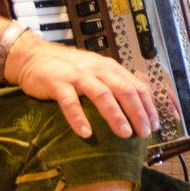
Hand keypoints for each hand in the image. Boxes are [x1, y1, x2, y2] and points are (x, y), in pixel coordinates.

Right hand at [4, 32, 156, 138]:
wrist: (34, 57)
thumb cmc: (68, 69)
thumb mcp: (95, 72)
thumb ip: (112, 85)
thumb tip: (134, 109)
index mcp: (109, 68)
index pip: (136, 86)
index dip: (148, 105)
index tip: (155, 124)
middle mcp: (97, 69)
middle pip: (124, 90)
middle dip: (138, 112)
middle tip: (144, 132)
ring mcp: (78, 75)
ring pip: (102, 94)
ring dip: (115, 115)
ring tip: (124, 133)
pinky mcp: (58, 83)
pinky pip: (70, 102)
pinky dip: (78, 118)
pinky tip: (85, 133)